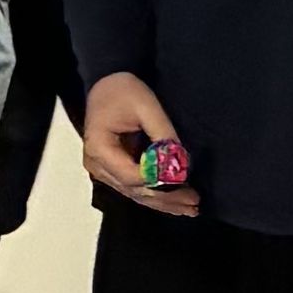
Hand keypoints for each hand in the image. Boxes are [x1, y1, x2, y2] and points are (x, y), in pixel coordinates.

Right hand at [80, 71, 197, 214]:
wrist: (106, 84)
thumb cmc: (123, 91)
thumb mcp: (146, 105)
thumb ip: (162, 133)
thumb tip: (179, 162)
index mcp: (99, 148)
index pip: (131, 175)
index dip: (158, 181)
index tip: (185, 180)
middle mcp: (97, 166)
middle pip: (135, 190)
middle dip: (167, 199)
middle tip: (195, 202)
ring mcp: (103, 171)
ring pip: (136, 194)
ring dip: (164, 203)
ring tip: (190, 208)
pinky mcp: (112, 171)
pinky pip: (135, 188)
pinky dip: (156, 196)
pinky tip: (175, 204)